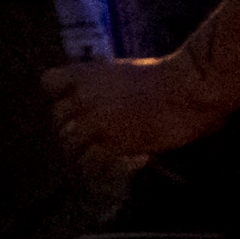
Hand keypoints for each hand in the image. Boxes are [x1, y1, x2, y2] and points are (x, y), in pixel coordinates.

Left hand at [47, 54, 227, 179]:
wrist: (190, 89)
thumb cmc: (170, 77)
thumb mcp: (125, 71)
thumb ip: (104, 85)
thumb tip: (95, 99)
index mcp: (87, 74)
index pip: (49, 82)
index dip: (59, 94)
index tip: (73, 102)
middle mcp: (83, 97)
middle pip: (58, 118)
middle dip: (72, 126)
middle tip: (89, 134)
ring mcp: (95, 122)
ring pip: (68, 143)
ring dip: (81, 149)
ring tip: (96, 153)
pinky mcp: (111, 144)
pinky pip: (89, 162)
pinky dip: (96, 167)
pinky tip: (108, 165)